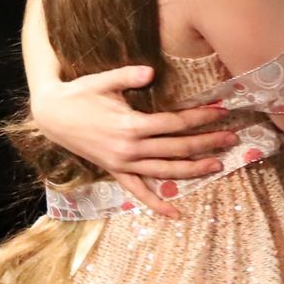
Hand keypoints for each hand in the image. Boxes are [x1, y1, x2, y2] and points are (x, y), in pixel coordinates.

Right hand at [34, 64, 235, 216]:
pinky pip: (138, 191)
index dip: (200, 118)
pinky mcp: (115, 170)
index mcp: (131, 124)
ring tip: (217, 165)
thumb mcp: (102, 80)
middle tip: (232, 138)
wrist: (51, 115)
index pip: (175, 123)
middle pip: (177, 148)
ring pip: (165, 172)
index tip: (221, 112)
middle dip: (207, 143)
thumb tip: (152, 70)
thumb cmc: (79, 94)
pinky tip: (176, 213)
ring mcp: (122, 163)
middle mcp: (130, 148)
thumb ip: (128, 76)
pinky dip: (156, 204)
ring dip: (193, 170)